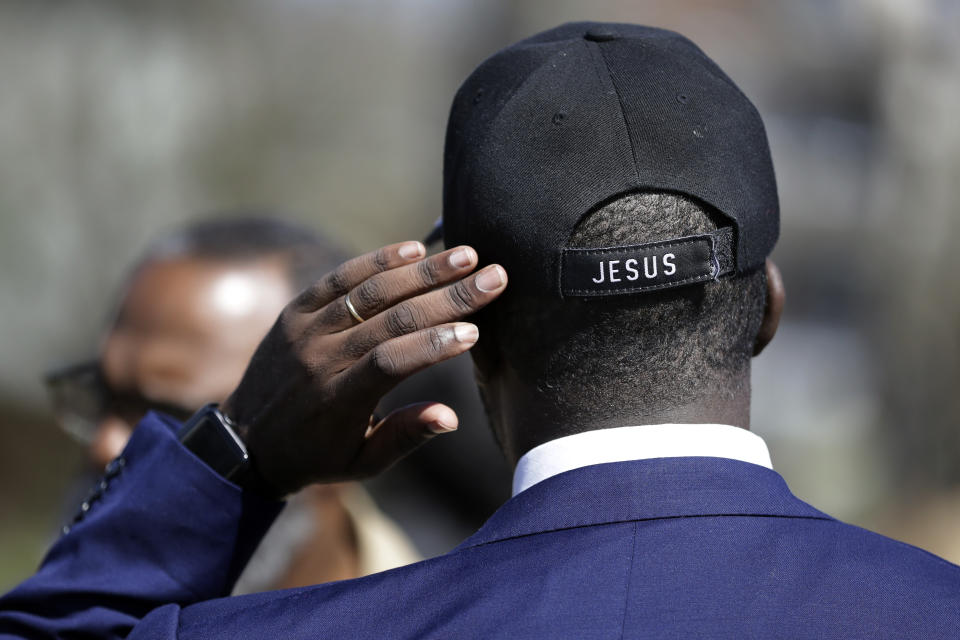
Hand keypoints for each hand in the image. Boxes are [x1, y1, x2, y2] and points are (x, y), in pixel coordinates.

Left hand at [220, 241, 506, 496]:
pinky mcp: (295, 311)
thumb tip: (451, 416)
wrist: (245, 442)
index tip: (475, 331)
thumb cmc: (316, 456)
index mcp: (338, 400)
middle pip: (391, 318)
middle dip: (448, 296)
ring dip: (421, 270)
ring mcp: (305, 330)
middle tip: (493, 277)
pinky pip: (338, 278)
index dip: (434, 344)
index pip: (391, 362)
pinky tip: (413, 248)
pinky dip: (375, 260)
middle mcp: (320, 359)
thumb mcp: (362, 464)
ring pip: (369, 291)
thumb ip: (405, 437)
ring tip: (466, 255)